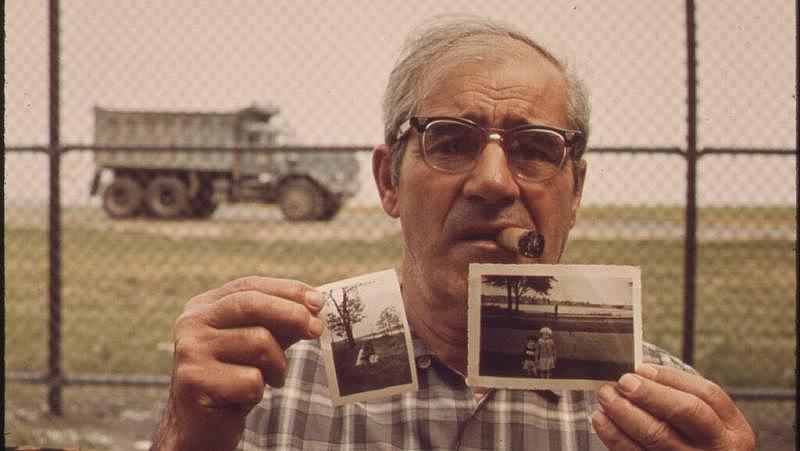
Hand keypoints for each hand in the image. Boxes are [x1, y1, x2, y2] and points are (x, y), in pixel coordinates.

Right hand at [151, 276, 324, 450]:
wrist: (198, 425)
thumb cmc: (234, 378)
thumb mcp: (256, 344)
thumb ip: (279, 323)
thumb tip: (314, 307)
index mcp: (205, 306)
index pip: (250, 286)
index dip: (287, 290)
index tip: (318, 302)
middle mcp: (192, 323)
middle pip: (251, 305)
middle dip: (292, 314)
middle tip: (317, 329)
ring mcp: (190, 351)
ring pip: (258, 343)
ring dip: (277, 365)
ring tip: (270, 378)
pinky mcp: (194, 382)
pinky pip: (251, 380)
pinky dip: (259, 391)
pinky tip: (247, 397)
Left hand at [592, 364, 754, 450]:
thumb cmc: (696, 442)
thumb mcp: (707, 424)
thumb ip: (681, 398)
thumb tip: (638, 373)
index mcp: (734, 430)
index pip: (707, 394)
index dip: (671, 377)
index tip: (640, 368)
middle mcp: (720, 449)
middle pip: (686, 412)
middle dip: (650, 392)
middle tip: (622, 382)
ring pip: (658, 435)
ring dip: (624, 411)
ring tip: (606, 396)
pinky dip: (615, 436)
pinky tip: (601, 420)